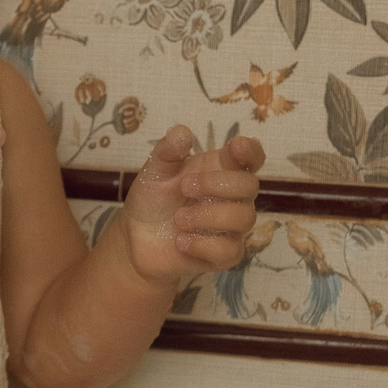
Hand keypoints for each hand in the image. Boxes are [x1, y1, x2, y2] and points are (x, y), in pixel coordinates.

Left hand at [118, 126, 263, 285]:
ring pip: (244, 218)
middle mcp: (233, 197)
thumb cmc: (153, 199)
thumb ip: (168, 152)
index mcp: (221, 170)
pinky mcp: (224, 255)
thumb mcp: (155, 171)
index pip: (251, 157)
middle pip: (251, 185)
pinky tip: (180, 241)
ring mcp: (231, 227)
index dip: (250, 151)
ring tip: (178, 219)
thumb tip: (182, 132)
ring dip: (208, 216)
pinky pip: (229, 251)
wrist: (137, 239)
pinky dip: (203, 245)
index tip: (236, 147)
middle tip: (184, 187)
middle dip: (217, 185)